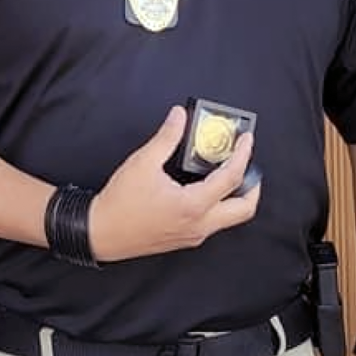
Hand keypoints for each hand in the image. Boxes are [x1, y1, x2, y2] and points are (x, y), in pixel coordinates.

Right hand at [88, 105, 259, 260]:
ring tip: (228, 174)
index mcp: (193, 205)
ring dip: (236, 197)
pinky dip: (218, 205)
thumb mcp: (143, 163)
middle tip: (249, 164)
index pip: (231, 179)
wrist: (101, 232)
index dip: (243, 156)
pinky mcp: (184, 239)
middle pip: (244, 210)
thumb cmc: (120, 203)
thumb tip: (179, 117)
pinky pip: (212, 223)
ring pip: (229, 219)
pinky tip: (204, 189)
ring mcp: (193, 235)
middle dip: (253, 186)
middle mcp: (199, 225)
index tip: (247, 140)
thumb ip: (166, 138)